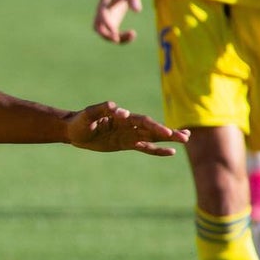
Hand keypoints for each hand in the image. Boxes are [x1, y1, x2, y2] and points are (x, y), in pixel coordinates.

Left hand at [66, 101, 188, 156]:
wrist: (74, 131)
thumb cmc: (80, 121)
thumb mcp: (87, 115)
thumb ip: (101, 110)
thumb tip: (116, 107)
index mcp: (121, 117)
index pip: (140, 121)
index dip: (151, 125)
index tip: (163, 132)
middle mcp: (128, 125)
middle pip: (152, 128)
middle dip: (167, 132)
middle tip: (185, 136)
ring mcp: (128, 135)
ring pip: (152, 137)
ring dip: (168, 138)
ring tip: (185, 138)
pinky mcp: (126, 144)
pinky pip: (145, 147)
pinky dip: (157, 149)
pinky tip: (171, 152)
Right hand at [94, 0, 141, 44]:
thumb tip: (138, 11)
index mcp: (104, 2)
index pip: (102, 15)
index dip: (107, 24)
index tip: (115, 33)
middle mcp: (101, 12)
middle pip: (97, 27)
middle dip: (106, 35)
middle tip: (119, 39)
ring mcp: (105, 18)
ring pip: (104, 33)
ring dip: (115, 38)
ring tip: (132, 34)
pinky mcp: (111, 22)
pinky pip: (112, 34)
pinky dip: (121, 38)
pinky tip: (132, 34)